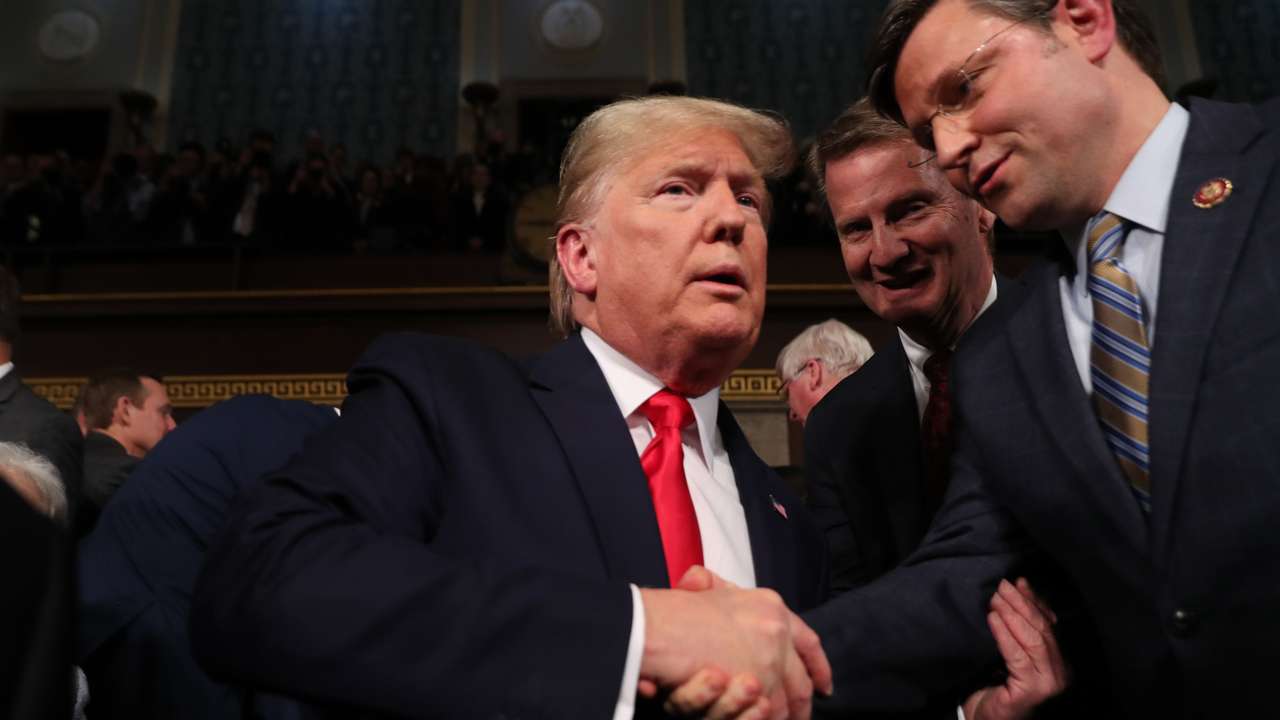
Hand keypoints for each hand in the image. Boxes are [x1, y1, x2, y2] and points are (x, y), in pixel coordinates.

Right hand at [638, 566, 830, 718]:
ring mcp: (770, 659)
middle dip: (802, 703)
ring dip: (785, 718)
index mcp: (770, 606)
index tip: (824, 684)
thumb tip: (702, 581)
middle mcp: (777, 630)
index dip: (817, 665)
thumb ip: (713, 586)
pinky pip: (770, 712)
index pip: (807, 640)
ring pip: (787, 701)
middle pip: (801, 678)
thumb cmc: (673, 612)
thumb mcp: (702, 587)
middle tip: (801, 717)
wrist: (655, 627)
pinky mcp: (758, 683)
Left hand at [962, 578, 1068, 719]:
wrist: (990, 718)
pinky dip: (1004, 634)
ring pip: (1032, 640)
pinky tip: (993, 619)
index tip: (1019, 582)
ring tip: (996, 599)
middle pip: (1042, 630)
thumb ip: (1021, 625)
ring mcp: (1047, 683)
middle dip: (1021, 604)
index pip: (1049, 625)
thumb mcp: (1013, 651)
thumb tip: (1021, 587)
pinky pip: (1016, 656)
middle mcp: (1060, 673)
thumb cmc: (1000, 685)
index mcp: (1059, 662)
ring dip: (1012, 615)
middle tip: (1003, 587)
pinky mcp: (1030, 691)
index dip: (1034, 602)